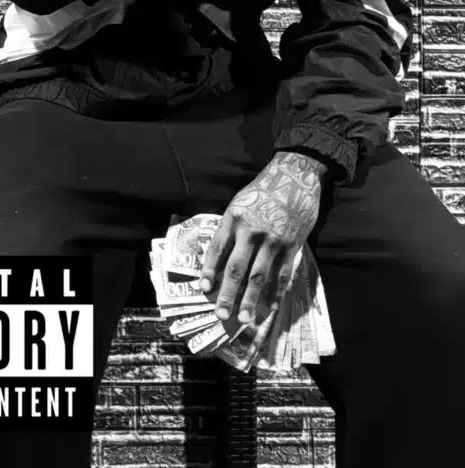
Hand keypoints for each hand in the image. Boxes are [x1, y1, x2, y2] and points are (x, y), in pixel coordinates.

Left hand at [198, 152, 324, 324]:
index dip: (209, 271)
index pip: (217, 250)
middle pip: (236, 268)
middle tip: (221, 314)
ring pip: (259, 276)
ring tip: (245, 318)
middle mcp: (251, 231)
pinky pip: (282, 274)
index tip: (203, 290)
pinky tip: (270, 307)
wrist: (293, 177)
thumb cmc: (261, 191)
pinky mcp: (291, 245)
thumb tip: (219, 258)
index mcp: (233, 218)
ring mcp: (273, 240)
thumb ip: (230, 228)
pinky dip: (276, 292)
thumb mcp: (238, 204)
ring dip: (251, 300)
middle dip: (228, 294)